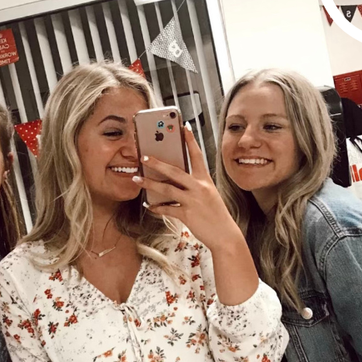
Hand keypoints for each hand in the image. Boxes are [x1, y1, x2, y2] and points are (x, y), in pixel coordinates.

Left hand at [144, 124, 236, 244]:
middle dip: (158, 163)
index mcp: (205, 180)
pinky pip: (167, 209)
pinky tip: (148, 206)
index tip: (183, 127)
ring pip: (167, 189)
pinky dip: (156, 207)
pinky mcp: (187, 214)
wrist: (225, 234)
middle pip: (176, 171)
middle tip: (144, 155)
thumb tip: (171, 181)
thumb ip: (192, 186)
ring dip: (149, 183)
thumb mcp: (208, 195)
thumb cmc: (215, 213)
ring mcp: (193, 200)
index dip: (190, 141)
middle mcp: (200, 187)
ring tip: (136, 178)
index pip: (197, 155)